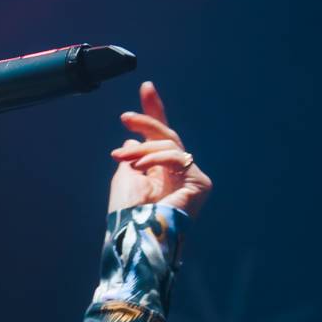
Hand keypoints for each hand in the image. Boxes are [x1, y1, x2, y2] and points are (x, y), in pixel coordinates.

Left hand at [107, 82, 211, 217]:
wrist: (135, 235)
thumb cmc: (127, 213)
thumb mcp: (125, 176)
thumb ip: (133, 156)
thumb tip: (133, 140)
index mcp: (160, 171)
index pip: (160, 137)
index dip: (154, 112)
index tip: (146, 87)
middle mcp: (178, 173)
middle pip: (167, 135)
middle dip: (147, 122)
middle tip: (125, 117)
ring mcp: (191, 177)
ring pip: (170, 144)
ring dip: (143, 149)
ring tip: (120, 158)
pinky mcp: (200, 183)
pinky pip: (177, 157)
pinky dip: (156, 158)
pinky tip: (140, 165)